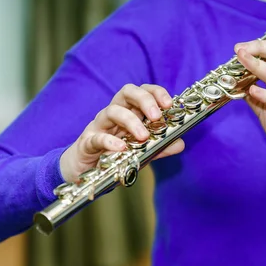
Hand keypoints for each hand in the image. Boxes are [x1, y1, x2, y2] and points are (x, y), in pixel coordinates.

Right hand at [60, 84, 184, 181]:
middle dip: (144, 100)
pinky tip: (121, 148)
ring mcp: (99, 127)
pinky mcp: (87, 143)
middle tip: (156, 116)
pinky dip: (109, 141)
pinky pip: (96, 138)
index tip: (169, 104)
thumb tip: (180, 144)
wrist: (85, 173)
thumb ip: (160, 147)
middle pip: (126, 93)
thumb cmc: (115, 157)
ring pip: (112, 111)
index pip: (142, 91)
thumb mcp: (142, 152)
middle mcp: (113, 114)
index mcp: (128, 112)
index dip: (156, 93)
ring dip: (130, 121)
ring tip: (143, 137)